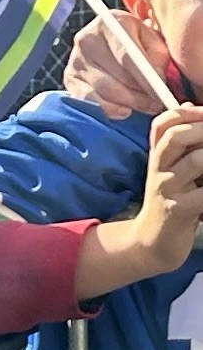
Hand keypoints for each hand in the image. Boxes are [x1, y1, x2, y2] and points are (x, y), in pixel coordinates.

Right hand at [63, 12, 169, 118]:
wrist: (109, 42)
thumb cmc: (136, 42)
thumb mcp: (151, 40)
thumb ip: (157, 57)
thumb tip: (157, 80)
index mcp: (110, 23)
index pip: (127, 55)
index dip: (145, 77)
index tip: (160, 92)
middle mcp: (87, 39)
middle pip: (116, 76)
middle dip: (140, 95)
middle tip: (157, 104)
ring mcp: (75, 60)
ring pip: (106, 92)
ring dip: (130, 104)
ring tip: (146, 106)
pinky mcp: (70, 79)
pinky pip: (92, 103)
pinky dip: (112, 110)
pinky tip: (125, 108)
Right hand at [132, 107, 202, 274]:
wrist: (151, 242)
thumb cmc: (170, 201)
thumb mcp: (171, 168)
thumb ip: (180, 140)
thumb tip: (190, 107)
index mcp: (159, 155)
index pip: (163, 124)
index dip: (186, 113)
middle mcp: (159, 168)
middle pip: (175, 136)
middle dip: (202, 129)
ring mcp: (167, 189)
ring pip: (194, 162)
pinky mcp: (178, 211)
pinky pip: (202, 195)